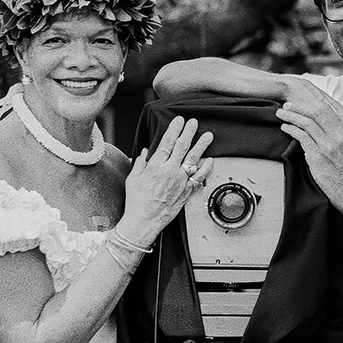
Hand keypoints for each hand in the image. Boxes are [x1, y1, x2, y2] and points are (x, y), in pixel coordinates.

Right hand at [119, 117, 212, 243]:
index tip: (179, 121)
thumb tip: (146, 152)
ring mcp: (180, 181)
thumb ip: (140, 163)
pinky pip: (199, 177)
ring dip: (201, 146)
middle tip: (194, 122)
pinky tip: (210, 160)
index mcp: (155, 166)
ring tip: (208, 136)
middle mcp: (170, 171)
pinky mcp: (186, 191)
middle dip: (189, 132)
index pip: (167, 142)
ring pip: (194, 159)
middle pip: (182, 147)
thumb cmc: (136, 202)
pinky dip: (205, 168)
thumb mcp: (133, 179)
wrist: (144, 222)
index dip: (174, 129)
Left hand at [276, 84, 342, 210]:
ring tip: (280, 114)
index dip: (309, 104)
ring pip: (307, 123)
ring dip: (291, 116)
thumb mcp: (341, 149)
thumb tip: (314, 124)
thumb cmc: (341, 172)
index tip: (296, 102)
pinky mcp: (319, 156)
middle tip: (285, 105)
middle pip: (316, 112)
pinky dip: (291, 130)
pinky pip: (302, 137)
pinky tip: (284, 128)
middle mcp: (338, 136)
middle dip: (298, 106)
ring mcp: (328, 146)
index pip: (325, 110)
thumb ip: (331, 135)